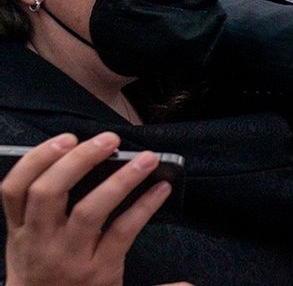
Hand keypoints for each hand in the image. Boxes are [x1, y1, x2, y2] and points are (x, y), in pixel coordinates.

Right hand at [2, 132, 172, 285]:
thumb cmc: (44, 274)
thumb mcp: (26, 247)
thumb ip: (39, 211)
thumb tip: (74, 160)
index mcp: (19, 232)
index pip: (13, 190)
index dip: (36, 159)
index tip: (65, 139)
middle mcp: (39, 242)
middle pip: (48, 192)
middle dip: (79, 159)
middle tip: (108, 140)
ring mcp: (69, 257)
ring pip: (89, 210)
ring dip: (122, 179)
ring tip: (146, 158)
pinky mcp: (99, 270)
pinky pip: (124, 231)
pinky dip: (145, 206)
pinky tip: (160, 189)